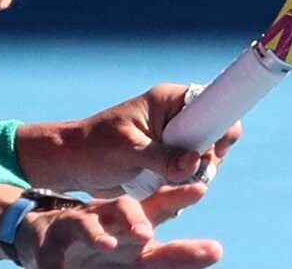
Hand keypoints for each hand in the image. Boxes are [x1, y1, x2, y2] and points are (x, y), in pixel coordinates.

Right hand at [18, 183, 221, 268]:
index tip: (200, 189)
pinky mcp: (54, 242)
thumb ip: (171, 256)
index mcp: (134, 226)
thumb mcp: (139, 257)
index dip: (178, 197)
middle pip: (125, 210)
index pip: (159, 208)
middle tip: (145, 234)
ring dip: (96, 235)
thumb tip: (215, 251)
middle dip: (135, 220)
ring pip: (89, 223)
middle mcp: (110, 220)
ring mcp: (81, 228)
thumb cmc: (104, 248)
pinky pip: (54, 251)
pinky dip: (57, 261)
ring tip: (107, 247)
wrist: (48, 238)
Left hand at [26, 84, 242, 196]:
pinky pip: (191, 174)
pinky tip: (165, 189)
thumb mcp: (128, 151)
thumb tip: (196, 163)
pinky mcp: (169, 161)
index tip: (210, 151)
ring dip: (195, 175)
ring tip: (168, 182)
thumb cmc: (94, 148)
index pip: (212, 104)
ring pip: (206, 158)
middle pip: (215, 135)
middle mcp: (176, 118)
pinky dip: (184, 184)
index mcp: (169, 101)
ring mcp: (174, 141)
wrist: (72, 165)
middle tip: (186, 173)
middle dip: (208, 158)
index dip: (220, 126)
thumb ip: (162, 157)